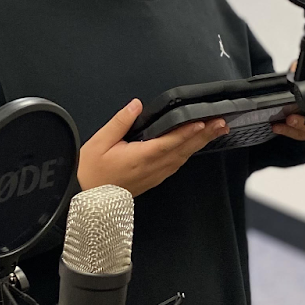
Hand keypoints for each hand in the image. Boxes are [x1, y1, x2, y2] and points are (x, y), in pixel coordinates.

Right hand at [78, 99, 227, 195]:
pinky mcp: (153, 180)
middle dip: (203, 136)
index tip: (204, 122)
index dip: (188, 132)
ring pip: (182, 158)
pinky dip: (188, 153)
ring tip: (216, 131)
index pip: (170, 142)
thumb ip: (120, 122)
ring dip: (199, 144)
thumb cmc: (89, 171)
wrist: (83, 199)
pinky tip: (195, 145)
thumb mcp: (99, 142)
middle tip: (221, 123)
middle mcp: (153, 168)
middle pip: (183, 150)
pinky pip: (175, 165)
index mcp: (141, 157)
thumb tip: (137, 105)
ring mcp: (155, 176)